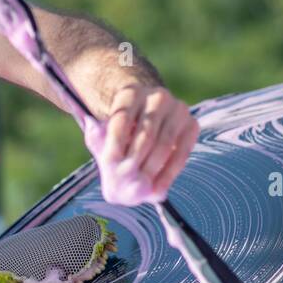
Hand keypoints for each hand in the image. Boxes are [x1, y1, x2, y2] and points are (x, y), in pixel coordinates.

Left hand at [82, 83, 198, 205]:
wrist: (147, 120)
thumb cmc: (120, 131)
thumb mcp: (104, 132)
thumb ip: (96, 135)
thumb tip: (90, 126)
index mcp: (130, 94)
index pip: (122, 120)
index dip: (116, 144)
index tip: (109, 165)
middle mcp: (156, 97)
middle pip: (145, 133)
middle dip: (135, 161)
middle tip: (126, 181)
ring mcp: (178, 109)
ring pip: (165, 143)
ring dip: (152, 169)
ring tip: (140, 188)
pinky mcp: (192, 124)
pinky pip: (182, 152)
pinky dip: (169, 173)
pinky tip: (157, 189)